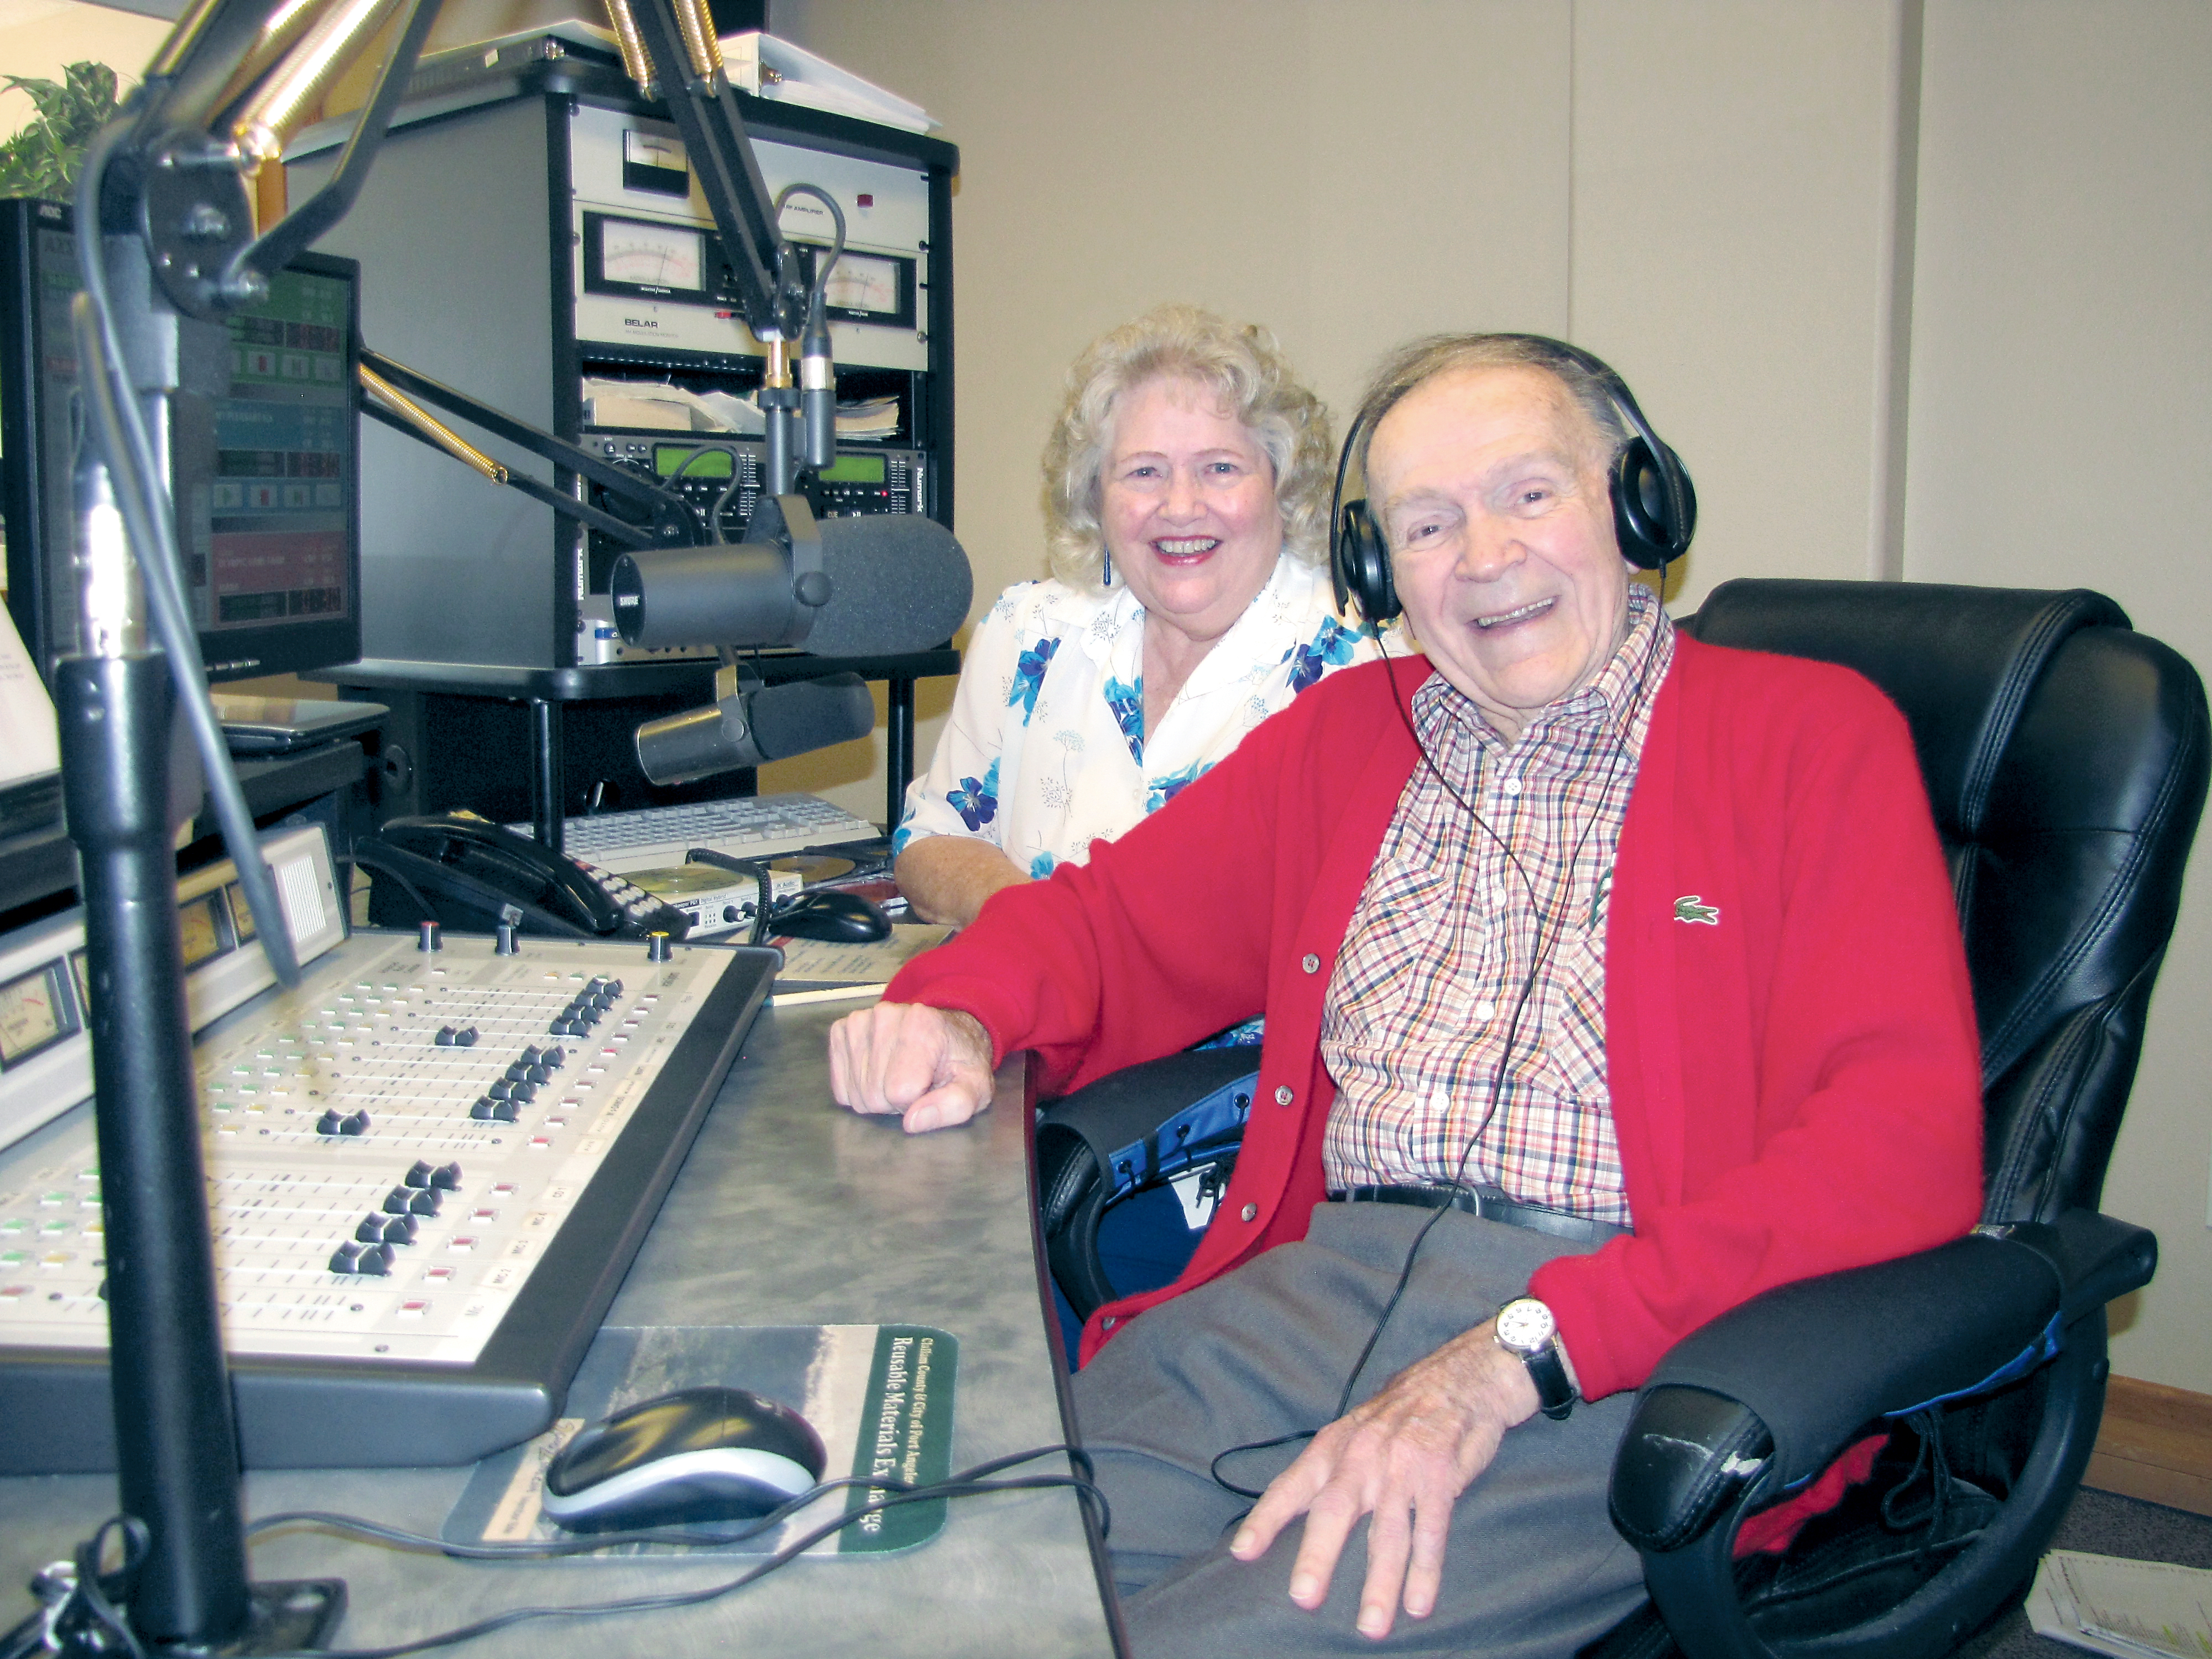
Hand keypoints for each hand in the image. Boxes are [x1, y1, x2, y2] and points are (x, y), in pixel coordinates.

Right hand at [826, 1002, 994, 1132]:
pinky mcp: (842, 1030)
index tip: (929, 1088)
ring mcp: (859, 1021)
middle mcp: (885, 1016)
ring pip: (856, 1094)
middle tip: (915, 1084)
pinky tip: (880, 1073)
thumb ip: (954, 1106)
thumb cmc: (960, 1061)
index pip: (900, 1092)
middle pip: (874, 1095)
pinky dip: (858, 1088)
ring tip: (899, 1076)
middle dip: (895, 1101)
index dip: (916, 1102)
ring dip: (877, 1096)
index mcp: (922, 1026)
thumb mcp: (976, 1087)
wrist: (945, 1031)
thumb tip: (912, 1123)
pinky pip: (840, 1086)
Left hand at [1228, 1320, 1539, 1639]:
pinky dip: (1425, 1570)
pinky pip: (1430, 1530)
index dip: (1266, 1519)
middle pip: (1335, 1510)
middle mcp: (1362, 1456)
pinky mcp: (1439, 1477)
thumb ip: (1327, 1472)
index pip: (1291, 1485)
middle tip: (1303, 1597)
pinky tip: (1418, 1604)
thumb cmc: (1398, 1415)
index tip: (1242, 1551)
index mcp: (1334, 1447)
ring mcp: (1402, 1467)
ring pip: (1387, 1532)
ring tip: (1371, 1625)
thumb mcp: (1353, 1432)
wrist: (1458, 1379)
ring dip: (1379, 1582)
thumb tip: (1292, 1515)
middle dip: (1318, 1554)